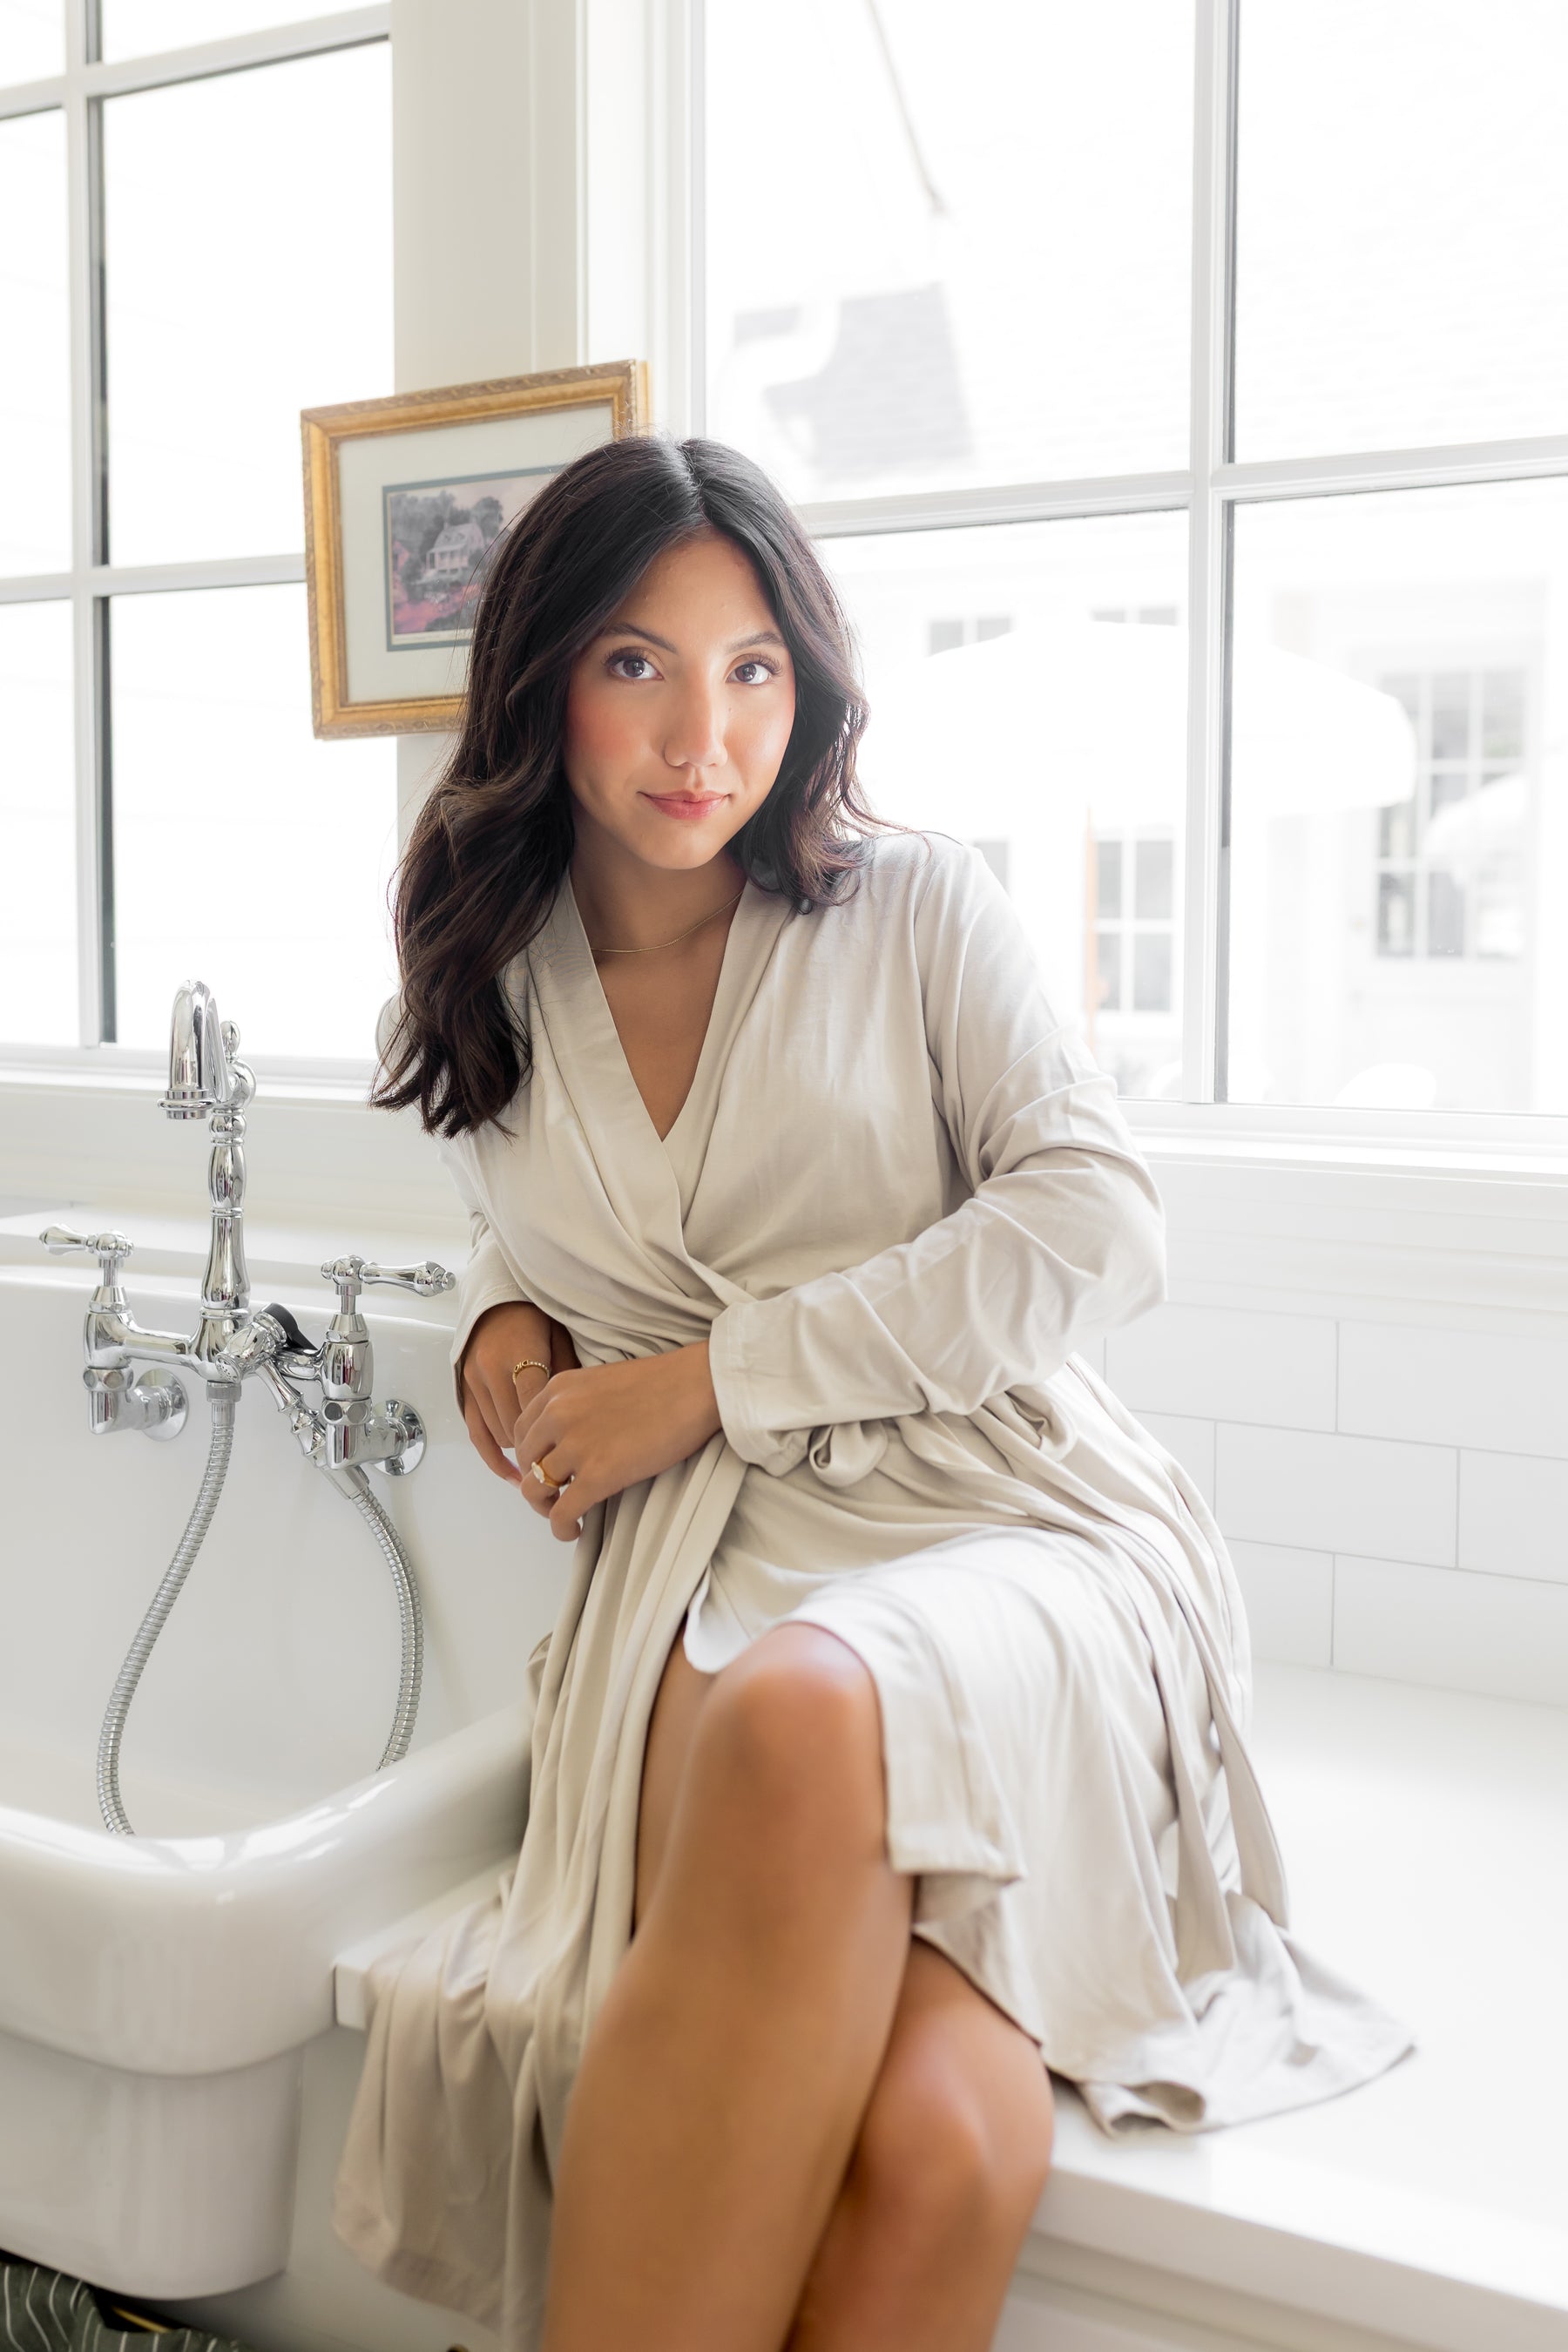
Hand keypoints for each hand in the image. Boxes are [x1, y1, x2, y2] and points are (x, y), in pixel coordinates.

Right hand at [460, 1300, 579, 1483]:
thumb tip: (582, 1416)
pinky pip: (477, 1434)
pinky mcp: (464, 1393)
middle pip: (516, 1425)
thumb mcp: (560, 1337)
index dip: (553, 1430)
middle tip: (567, 1459)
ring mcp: (473, 1383)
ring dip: (522, 1448)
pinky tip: (513, 1475)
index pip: (535, 1404)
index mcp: (517, 1353)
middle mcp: (490, 1371)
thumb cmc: (536, 1316)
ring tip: (548, 1462)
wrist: (498, 1300)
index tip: (574, 1448)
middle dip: (541, 1444)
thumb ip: (568, 1374)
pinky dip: (494, 1458)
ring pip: (499, 1434)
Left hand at [514, 1344, 722, 1539]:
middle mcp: (557, 1415)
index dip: (529, 1456)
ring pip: (535, 1490)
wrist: (697, 1386)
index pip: (520, 1431)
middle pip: (524, 1462)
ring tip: (566, 1515)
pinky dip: (562, 1528)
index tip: (544, 1469)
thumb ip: (578, 1405)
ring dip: (546, 1508)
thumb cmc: (664, 1383)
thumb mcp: (602, 1382)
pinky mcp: (598, 1475)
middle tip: (557, 1495)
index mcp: (557, 1390)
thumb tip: (572, 1437)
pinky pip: (561, 1513)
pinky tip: (575, 1531)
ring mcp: (575, 1446)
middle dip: (536, 1482)